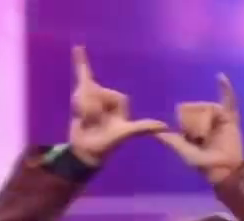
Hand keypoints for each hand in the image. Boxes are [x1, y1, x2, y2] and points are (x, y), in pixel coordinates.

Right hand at [66, 45, 164, 165]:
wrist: (86, 149)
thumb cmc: (107, 143)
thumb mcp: (126, 133)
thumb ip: (142, 128)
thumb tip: (164, 127)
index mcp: (120, 102)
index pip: (109, 95)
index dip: (101, 107)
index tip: (99, 120)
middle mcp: (109, 96)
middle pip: (96, 92)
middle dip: (90, 107)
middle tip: (92, 122)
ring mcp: (95, 94)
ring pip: (85, 92)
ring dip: (81, 106)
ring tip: (85, 120)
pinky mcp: (83, 94)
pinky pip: (82, 73)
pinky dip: (80, 60)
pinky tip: (78, 47)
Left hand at [157, 74, 243, 184]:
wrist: (223, 169)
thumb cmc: (203, 163)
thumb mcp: (183, 151)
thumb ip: (170, 140)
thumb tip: (153, 131)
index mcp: (192, 127)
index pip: (183, 115)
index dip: (182, 119)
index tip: (186, 132)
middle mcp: (204, 120)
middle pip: (195, 109)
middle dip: (196, 121)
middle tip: (201, 139)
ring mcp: (217, 117)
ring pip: (208, 107)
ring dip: (206, 119)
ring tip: (208, 136)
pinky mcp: (230, 117)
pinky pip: (228, 100)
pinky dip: (226, 88)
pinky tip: (221, 77)